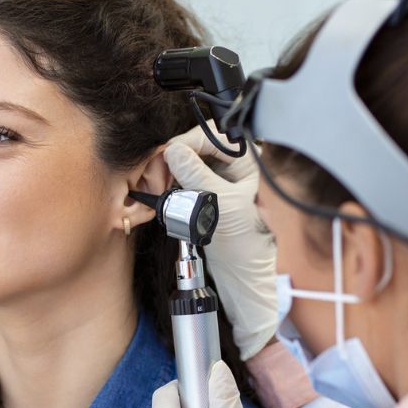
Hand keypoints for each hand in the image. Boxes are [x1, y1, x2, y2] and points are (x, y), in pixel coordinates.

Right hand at [163, 122, 276, 360]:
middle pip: (197, 145)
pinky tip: (164, 189)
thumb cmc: (246, 240)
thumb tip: (173, 150)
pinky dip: (173, 180)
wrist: (244, 270)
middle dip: (175, 156)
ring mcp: (222, 176)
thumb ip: (197, 174)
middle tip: (159, 173)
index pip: (212, 136)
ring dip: (171, 169)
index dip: (186, 144)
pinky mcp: (209, 190)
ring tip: (159, 184)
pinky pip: (186, 176)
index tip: (167, 156)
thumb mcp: (221, 203)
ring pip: (189, 160)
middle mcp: (236, 164)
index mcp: (249, 160)